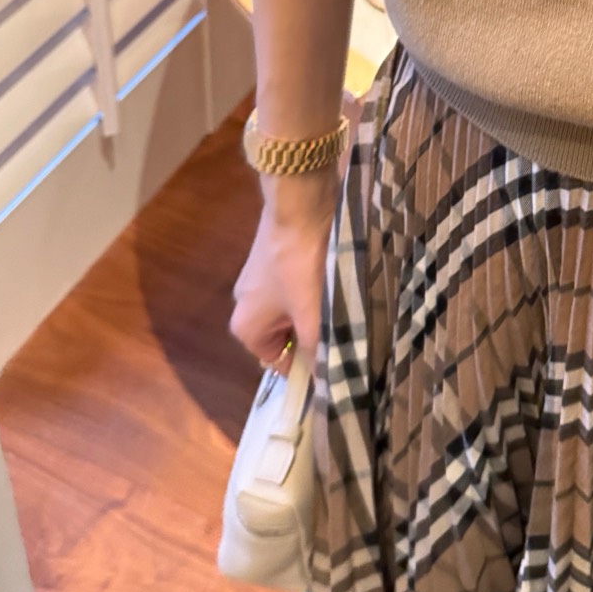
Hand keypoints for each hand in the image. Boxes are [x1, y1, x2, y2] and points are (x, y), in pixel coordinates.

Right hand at [230, 169, 338, 367]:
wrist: (299, 205)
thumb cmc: (301, 266)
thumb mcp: (314, 315)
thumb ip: (319, 352)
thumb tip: (327, 386)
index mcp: (246, 328)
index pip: (279, 364)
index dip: (309, 367)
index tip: (339, 362)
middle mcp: (245, 307)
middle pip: (287, 337)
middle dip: (315, 335)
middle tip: (347, 333)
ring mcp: (259, 281)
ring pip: (295, 311)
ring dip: (318, 312)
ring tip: (346, 309)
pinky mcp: (274, 260)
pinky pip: (297, 288)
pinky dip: (315, 291)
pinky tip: (337, 286)